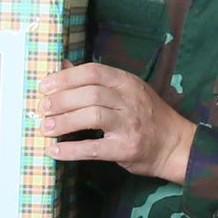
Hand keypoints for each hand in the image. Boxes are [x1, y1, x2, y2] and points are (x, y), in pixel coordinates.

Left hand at [41, 64, 195, 182]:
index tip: (45, 87)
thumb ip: (94, 80)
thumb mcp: (125, 90)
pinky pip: (94, 148)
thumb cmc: (146, 116)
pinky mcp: (127, 148)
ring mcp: (130, 124)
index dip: (66, 78)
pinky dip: (70, 150)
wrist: (175, 145)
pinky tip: (54, 152)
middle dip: (61, 100)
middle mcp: (129, 100)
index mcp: (127, 82)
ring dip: (64, 122)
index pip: (93, 72)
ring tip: (45, 128)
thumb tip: (61, 65)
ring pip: (92, 116)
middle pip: (90, 93)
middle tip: (42, 108)